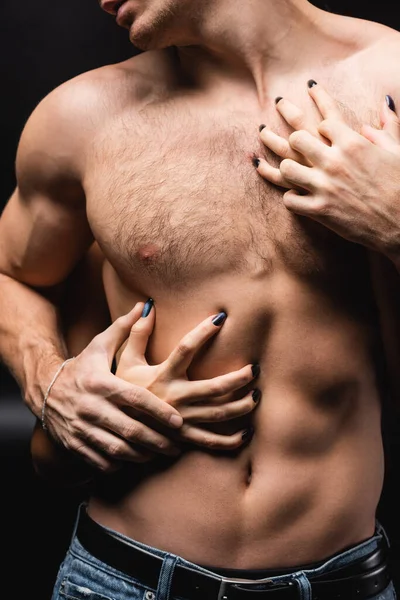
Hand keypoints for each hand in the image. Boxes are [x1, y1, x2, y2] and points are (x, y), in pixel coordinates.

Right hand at [42, 303, 184, 471]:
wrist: (43, 388)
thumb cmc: (81, 366)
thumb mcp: (99, 345)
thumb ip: (125, 328)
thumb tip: (146, 305)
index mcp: (101, 383)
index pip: (136, 399)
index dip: (158, 411)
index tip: (178, 421)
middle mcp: (92, 408)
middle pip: (131, 430)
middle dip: (158, 441)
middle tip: (177, 444)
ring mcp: (82, 429)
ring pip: (119, 450)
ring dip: (143, 455)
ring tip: (161, 453)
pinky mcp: (76, 444)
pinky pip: (103, 461)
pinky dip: (121, 464)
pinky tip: (135, 459)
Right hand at [117, 301, 259, 451]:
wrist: (109, 426)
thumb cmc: (120, 389)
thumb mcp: (125, 360)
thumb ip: (136, 333)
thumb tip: (147, 306)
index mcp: (162, 376)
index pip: (186, 348)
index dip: (203, 332)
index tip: (220, 318)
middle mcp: (174, 398)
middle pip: (214, 388)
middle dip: (238, 378)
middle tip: (255, 369)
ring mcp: (180, 420)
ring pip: (219, 414)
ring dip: (242, 406)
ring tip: (257, 396)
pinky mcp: (182, 438)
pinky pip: (211, 442)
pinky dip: (231, 441)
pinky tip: (246, 434)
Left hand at [256, 82, 399, 261]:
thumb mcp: (398, 151)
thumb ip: (387, 126)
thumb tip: (384, 102)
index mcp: (354, 144)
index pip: (323, 122)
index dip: (320, 123)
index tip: (318, 126)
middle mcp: (334, 162)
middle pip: (296, 139)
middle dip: (289, 138)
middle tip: (279, 136)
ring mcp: (324, 187)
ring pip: (286, 169)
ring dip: (282, 168)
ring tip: (278, 166)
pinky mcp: (319, 211)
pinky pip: (290, 200)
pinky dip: (290, 198)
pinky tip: (293, 196)